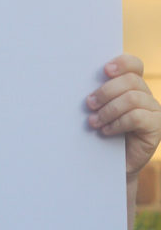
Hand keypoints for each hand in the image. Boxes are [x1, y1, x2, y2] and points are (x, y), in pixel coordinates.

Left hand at [86, 54, 160, 179]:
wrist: (109, 166)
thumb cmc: (99, 137)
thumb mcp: (96, 114)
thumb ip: (96, 99)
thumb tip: (77, 87)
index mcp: (132, 87)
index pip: (134, 66)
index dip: (122, 63)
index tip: (104, 70)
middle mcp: (146, 95)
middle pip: (130, 81)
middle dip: (106, 91)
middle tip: (89, 104)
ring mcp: (153, 110)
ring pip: (132, 98)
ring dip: (108, 110)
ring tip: (93, 122)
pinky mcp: (155, 126)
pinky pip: (137, 117)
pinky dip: (117, 123)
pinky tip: (105, 131)